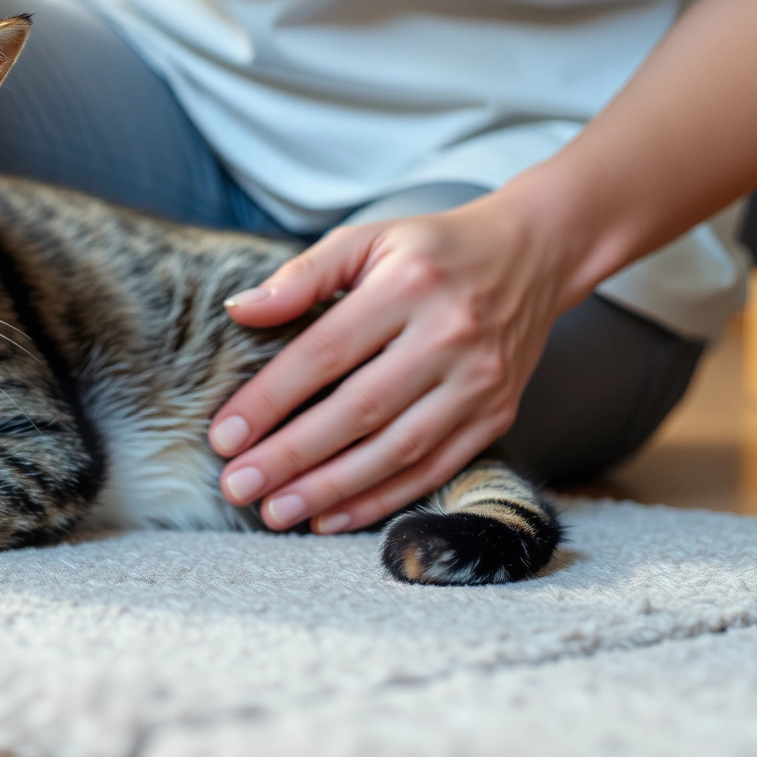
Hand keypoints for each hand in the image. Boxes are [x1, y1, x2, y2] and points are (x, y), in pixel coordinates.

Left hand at [208, 196, 588, 532]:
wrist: (533, 255)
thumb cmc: (431, 250)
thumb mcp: (367, 239)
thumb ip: (303, 274)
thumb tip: (240, 310)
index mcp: (408, 286)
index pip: (325, 352)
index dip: (270, 399)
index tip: (223, 436)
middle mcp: (449, 336)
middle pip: (358, 410)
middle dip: (291, 456)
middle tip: (237, 487)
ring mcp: (479, 382)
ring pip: (396, 450)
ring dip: (331, 489)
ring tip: (275, 512)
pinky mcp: (497, 415)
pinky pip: (433, 470)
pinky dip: (380, 499)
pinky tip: (331, 517)